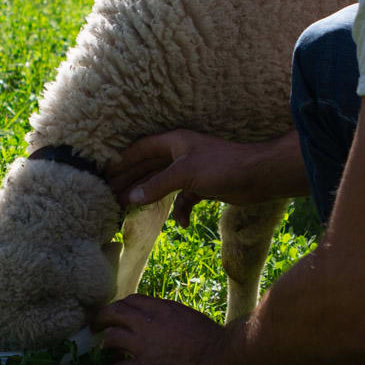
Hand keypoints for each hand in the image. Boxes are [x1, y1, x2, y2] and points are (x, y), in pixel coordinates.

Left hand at [93, 295, 228, 364]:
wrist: (221, 360)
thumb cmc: (216, 341)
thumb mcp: (190, 318)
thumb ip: (171, 318)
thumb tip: (162, 324)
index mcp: (162, 309)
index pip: (132, 300)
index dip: (120, 307)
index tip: (117, 314)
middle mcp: (148, 323)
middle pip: (113, 313)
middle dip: (101, 319)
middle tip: (95, 327)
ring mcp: (142, 346)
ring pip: (111, 339)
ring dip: (108, 345)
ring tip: (109, 352)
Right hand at [108, 129, 300, 210]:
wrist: (259, 176)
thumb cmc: (223, 166)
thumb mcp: (184, 174)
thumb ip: (157, 185)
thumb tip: (131, 196)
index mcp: (174, 142)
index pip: (140, 149)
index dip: (122, 161)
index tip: (105, 174)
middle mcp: (181, 154)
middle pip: (148, 167)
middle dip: (131, 181)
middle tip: (111, 196)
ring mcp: (192, 170)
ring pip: (163, 184)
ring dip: (149, 196)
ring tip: (129, 209)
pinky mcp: (204, 186)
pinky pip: (185, 198)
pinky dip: (181, 210)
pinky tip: (182, 223)